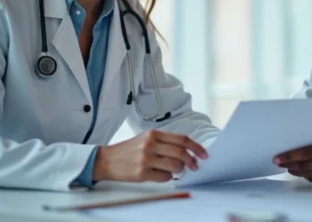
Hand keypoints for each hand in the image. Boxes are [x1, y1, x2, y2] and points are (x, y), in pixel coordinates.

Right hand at [93, 130, 207, 182]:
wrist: (107, 160)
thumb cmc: (130, 150)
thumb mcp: (146, 138)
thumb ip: (165, 142)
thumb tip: (188, 150)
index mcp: (153, 134)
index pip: (182, 139)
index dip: (196, 147)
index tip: (204, 154)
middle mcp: (150, 144)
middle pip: (181, 152)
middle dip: (192, 161)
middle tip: (195, 166)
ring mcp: (146, 159)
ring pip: (175, 166)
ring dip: (179, 170)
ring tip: (173, 170)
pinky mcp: (142, 173)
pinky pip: (165, 177)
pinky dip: (167, 177)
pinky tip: (161, 174)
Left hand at [273, 131, 311, 185]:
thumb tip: (298, 136)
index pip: (306, 153)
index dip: (289, 156)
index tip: (278, 158)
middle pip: (305, 166)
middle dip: (290, 164)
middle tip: (280, 162)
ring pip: (309, 175)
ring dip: (297, 171)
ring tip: (289, 167)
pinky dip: (307, 176)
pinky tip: (302, 171)